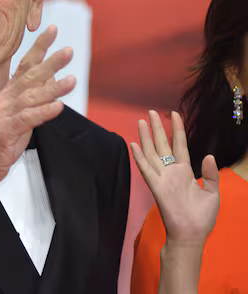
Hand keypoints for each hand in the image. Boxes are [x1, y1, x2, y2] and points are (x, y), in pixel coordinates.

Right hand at [0, 26, 75, 199]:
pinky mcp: (6, 131)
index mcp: (8, 92)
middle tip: (68, 50)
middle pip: (29, 76)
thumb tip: (52, 76)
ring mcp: (4, 113)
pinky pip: (27, 119)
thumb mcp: (18, 113)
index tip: (52, 30)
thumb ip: (33, 95)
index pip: (25, 64)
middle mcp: (5, 98)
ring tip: (72, 79)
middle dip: (50, 62)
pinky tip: (58, 106)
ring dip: (53, 87)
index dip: (39, 47)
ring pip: (31, 96)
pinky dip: (43, 112)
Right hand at [131, 110, 218, 245]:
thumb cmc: (202, 217)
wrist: (192, 234)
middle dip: (157, 128)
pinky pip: (146, 169)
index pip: (180, 145)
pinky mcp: (156, 186)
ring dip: (146, 137)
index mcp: (185, 171)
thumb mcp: (213, 193)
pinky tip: (134, 144)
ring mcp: (162, 178)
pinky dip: (139, 157)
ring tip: (141, 121)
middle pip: (162, 144)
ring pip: (152, 153)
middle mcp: (171, 171)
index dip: (177, 129)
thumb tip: (208, 156)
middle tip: (151, 112)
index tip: (174, 114)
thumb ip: (210, 174)